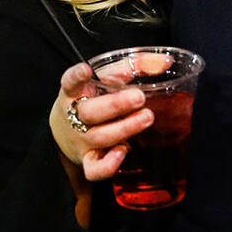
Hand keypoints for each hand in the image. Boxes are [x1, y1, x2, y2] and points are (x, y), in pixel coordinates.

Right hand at [49, 61, 154, 181]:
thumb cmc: (94, 97)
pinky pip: (94, 169)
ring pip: (99, 137)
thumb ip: (136, 65)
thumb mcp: (107, 76)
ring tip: (146, 117)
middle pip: (90, 111)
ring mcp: (82, 140)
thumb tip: (165, 62)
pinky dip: (108, 165)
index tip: (86, 70)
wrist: (66, 131)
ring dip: (124, 128)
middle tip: (139, 97)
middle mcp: (76, 116)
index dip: (76, 76)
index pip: (70, 81)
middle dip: (115, 104)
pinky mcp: (88, 161)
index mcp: (76, 91)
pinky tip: (124, 151)